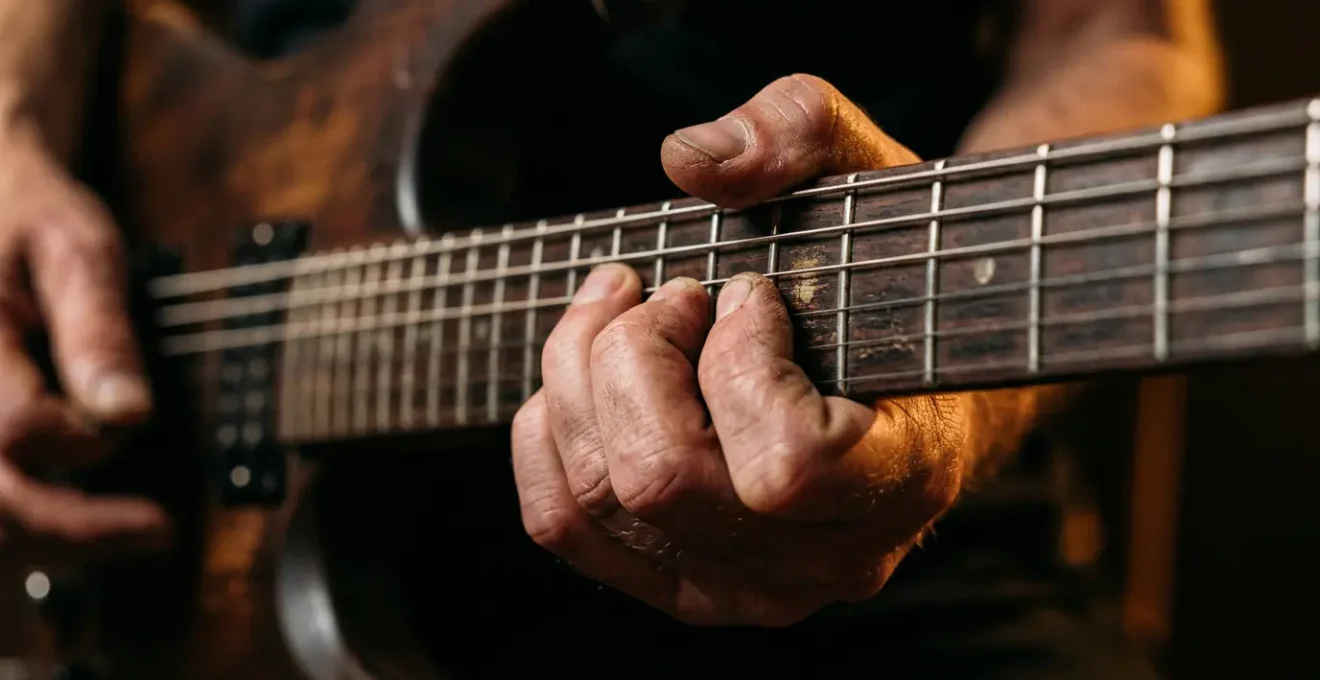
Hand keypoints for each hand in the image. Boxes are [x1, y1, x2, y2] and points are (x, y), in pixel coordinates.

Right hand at [0, 125, 167, 562]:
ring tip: (121, 535)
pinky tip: (72, 520)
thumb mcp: (77, 250)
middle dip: (75, 530)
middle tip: (156, 530)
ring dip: (47, 540)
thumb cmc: (27, 213)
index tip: (133, 423)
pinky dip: (23, 525)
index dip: (84, 443)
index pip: (16, 431)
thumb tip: (129, 414)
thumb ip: (98, 332)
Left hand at [512, 75, 969, 625]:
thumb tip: (688, 161)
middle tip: (671, 292)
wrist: (902, 375)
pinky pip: (563, 525)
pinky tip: (585, 374)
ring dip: (581, 375)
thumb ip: (798, 134)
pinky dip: (546, 434)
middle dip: (637, 353)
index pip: (787, 465)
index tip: (749, 293)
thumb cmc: (887, 274)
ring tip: (622, 310)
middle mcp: (826, 559)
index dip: (741, 360)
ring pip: (600, 498)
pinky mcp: (680, 582)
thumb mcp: (866, 173)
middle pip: (661, 477)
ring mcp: (747, 587)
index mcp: (907, 477)